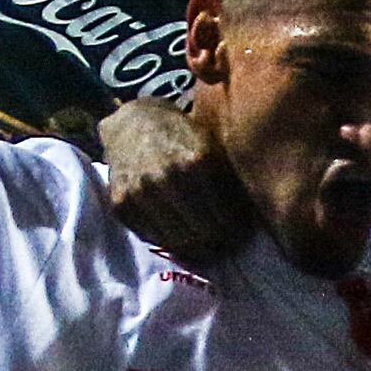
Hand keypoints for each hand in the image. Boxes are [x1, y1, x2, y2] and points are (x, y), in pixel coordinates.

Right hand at [97, 93, 254, 271]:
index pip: (225, 217)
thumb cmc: (180, 134)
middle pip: (203, 233)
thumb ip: (228, 181)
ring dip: (195, 248)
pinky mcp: (120, 203)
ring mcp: (139, 192)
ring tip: (205, 244)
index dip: (238, 230)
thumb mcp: (210, 147)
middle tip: (226, 244)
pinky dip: (167, 240)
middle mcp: (165, 178)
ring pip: (177, 241)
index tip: (242, 233)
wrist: (131, 123)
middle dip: (219, 242)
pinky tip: (178, 232)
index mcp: (195, 161)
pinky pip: (151, 237)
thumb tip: (250, 223)